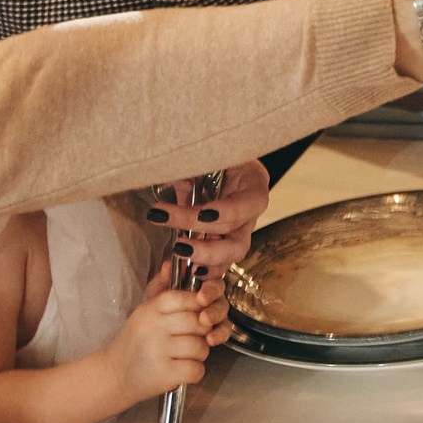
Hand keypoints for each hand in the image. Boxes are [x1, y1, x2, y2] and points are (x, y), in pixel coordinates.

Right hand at [106, 263, 228, 401]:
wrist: (113, 376)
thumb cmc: (136, 342)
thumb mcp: (145, 311)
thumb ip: (162, 286)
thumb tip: (170, 261)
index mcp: (151, 309)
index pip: (186, 297)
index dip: (198, 307)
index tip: (196, 315)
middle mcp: (153, 327)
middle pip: (199, 322)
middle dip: (202, 332)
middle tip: (191, 338)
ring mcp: (158, 351)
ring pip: (201, 346)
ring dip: (199, 354)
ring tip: (184, 354)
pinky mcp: (163, 374)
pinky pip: (197, 370)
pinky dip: (194, 372)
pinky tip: (181, 369)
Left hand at [148, 160, 269, 274]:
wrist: (203, 159)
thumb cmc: (206, 152)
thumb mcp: (202, 153)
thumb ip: (191, 166)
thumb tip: (169, 175)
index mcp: (253, 181)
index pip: (251, 202)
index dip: (228, 212)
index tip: (201, 213)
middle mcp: (249, 209)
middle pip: (240, 238)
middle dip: (209, 246)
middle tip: (180, 244)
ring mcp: (238, 227)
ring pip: (232, 254)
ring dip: (205, 259)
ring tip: (180, 254)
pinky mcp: (223, 239)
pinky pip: (219, 261)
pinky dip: (204, 267)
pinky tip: (187, 269)